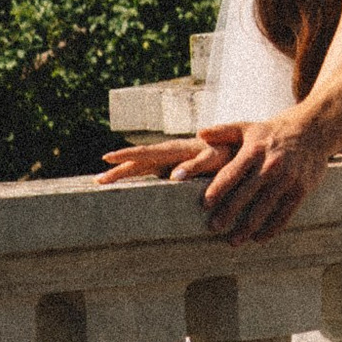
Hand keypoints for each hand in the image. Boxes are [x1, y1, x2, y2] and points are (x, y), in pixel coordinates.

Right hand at [99, 131, 234, 180]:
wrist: (245, 150)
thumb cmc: (232, 154)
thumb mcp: (216, 159)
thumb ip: (197, 165)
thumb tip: (172, 176)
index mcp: (176, 150)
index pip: (145, 153)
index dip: (125, 157)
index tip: (106, 159)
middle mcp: (172, 154)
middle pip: (138, 162)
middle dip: (117, 170)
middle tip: (96, 181)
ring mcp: (174, 162)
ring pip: (143, 168)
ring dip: (124, 175)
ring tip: (104, 183)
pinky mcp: (179, 170)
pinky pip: (154, 175)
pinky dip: (139, 181)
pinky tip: (131, 190)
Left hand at [201, 105, 331, 244]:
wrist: (311, 131)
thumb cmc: (272, 132)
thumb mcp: (248, 128)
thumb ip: (223, 132)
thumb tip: (200, 133)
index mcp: (255, 150)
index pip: (232, 172)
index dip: (218, 189)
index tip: (205, 204)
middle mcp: (271, 165)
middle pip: (246, 194)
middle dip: (229, 213)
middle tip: (214, 228)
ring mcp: (287, 178)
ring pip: (264, 208)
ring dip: (248, 227)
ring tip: (233, 241)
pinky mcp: (301, 189)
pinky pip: (284, 213)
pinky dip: (271, 228)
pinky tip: (259, 238)